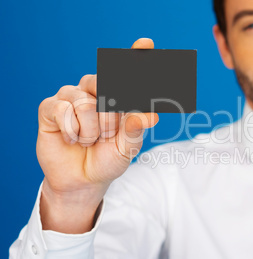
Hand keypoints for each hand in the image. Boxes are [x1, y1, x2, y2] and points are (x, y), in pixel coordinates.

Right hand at [37, 38, 157, 232]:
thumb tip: (151, 115)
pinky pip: (62, 109)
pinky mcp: (50, 107)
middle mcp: (94, 91)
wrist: (84, 181)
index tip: (146, 44)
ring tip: (89, 140)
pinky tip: (72, 139)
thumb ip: (136, 129)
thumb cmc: (108, 159)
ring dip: (91, 129)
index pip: (125, 72)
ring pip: (84, 102)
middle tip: (107, 134)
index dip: (136, 57)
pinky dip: (72, 131)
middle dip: (110, 116)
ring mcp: (71, 97)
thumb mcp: (128, 147)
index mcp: (116, 97)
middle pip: (104, 84)